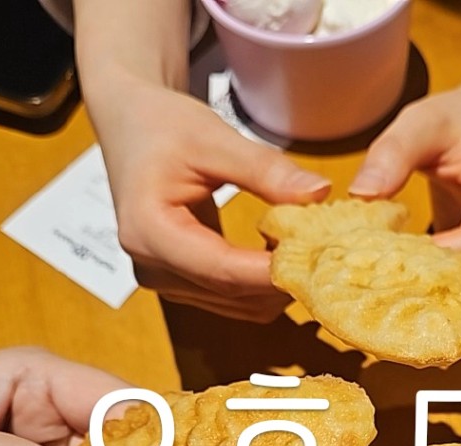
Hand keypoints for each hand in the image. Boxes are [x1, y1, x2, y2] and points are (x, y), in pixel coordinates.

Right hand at [90, 76, 330, 320]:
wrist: (132, 126)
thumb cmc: (163, 125)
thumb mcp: (214, 137)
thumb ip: (265, 169)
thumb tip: (319, 194)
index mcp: (149, 232)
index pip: (222, 270)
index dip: (274, 272)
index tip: (320, 260)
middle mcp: (153, 269)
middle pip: (234, 294)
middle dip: (283, 279)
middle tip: (328, 253)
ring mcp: (166, 284)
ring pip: (239, 306)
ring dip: (277, 286)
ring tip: (308, 250)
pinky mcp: (182, 286)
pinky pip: (235, 300)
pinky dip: (264, 285)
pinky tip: (284, 257)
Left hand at [350, 64, 460, 291]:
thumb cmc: (457, 123)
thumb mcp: (423, 121)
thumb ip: (393, 151)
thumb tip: (361, 194)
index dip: (434, 265)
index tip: (386, 267)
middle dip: (427, 288)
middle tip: (375, 289)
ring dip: (431, 295)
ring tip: (385, 289)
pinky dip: (436, 293)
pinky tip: (402, 286)